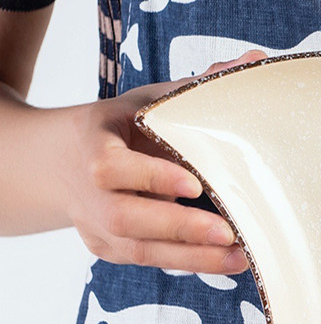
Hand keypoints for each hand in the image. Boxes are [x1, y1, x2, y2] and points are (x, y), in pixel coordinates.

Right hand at [58, 50, 268, 273]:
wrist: (60, 163)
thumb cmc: (117, 128)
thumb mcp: (148, 101)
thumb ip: (198, 88)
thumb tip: (256, 61)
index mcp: (92, 146)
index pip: (112, 167)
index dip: (152, 178)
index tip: (194, 185)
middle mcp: (87, 193)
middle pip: (125, 219)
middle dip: (179, 228)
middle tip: (228, 233)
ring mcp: (94, 227)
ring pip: (138, 251)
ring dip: (192, 258)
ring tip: (238, 258)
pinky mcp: (108, 251)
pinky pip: (146, 261)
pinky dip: (185, 262)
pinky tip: (221, 262)